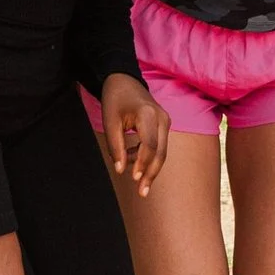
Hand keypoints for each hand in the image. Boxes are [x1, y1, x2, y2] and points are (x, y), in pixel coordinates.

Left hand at [98, 75, 169, 194]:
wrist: (124, 80)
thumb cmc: (115, 100)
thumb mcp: (109, 122)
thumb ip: (116, 147)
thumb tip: (121, 170)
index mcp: (148, 114)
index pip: (150, 145)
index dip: (142, 164)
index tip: (132, 178)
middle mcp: (162, 118)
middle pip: (161, 152)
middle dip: (151, 173)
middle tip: (142, 193)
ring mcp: (165, 121)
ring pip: (162, 152)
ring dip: (150, 168)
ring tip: (136, 181)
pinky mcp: (164, 125)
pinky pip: (159, 146)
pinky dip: (149, 158)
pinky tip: (134, 163)